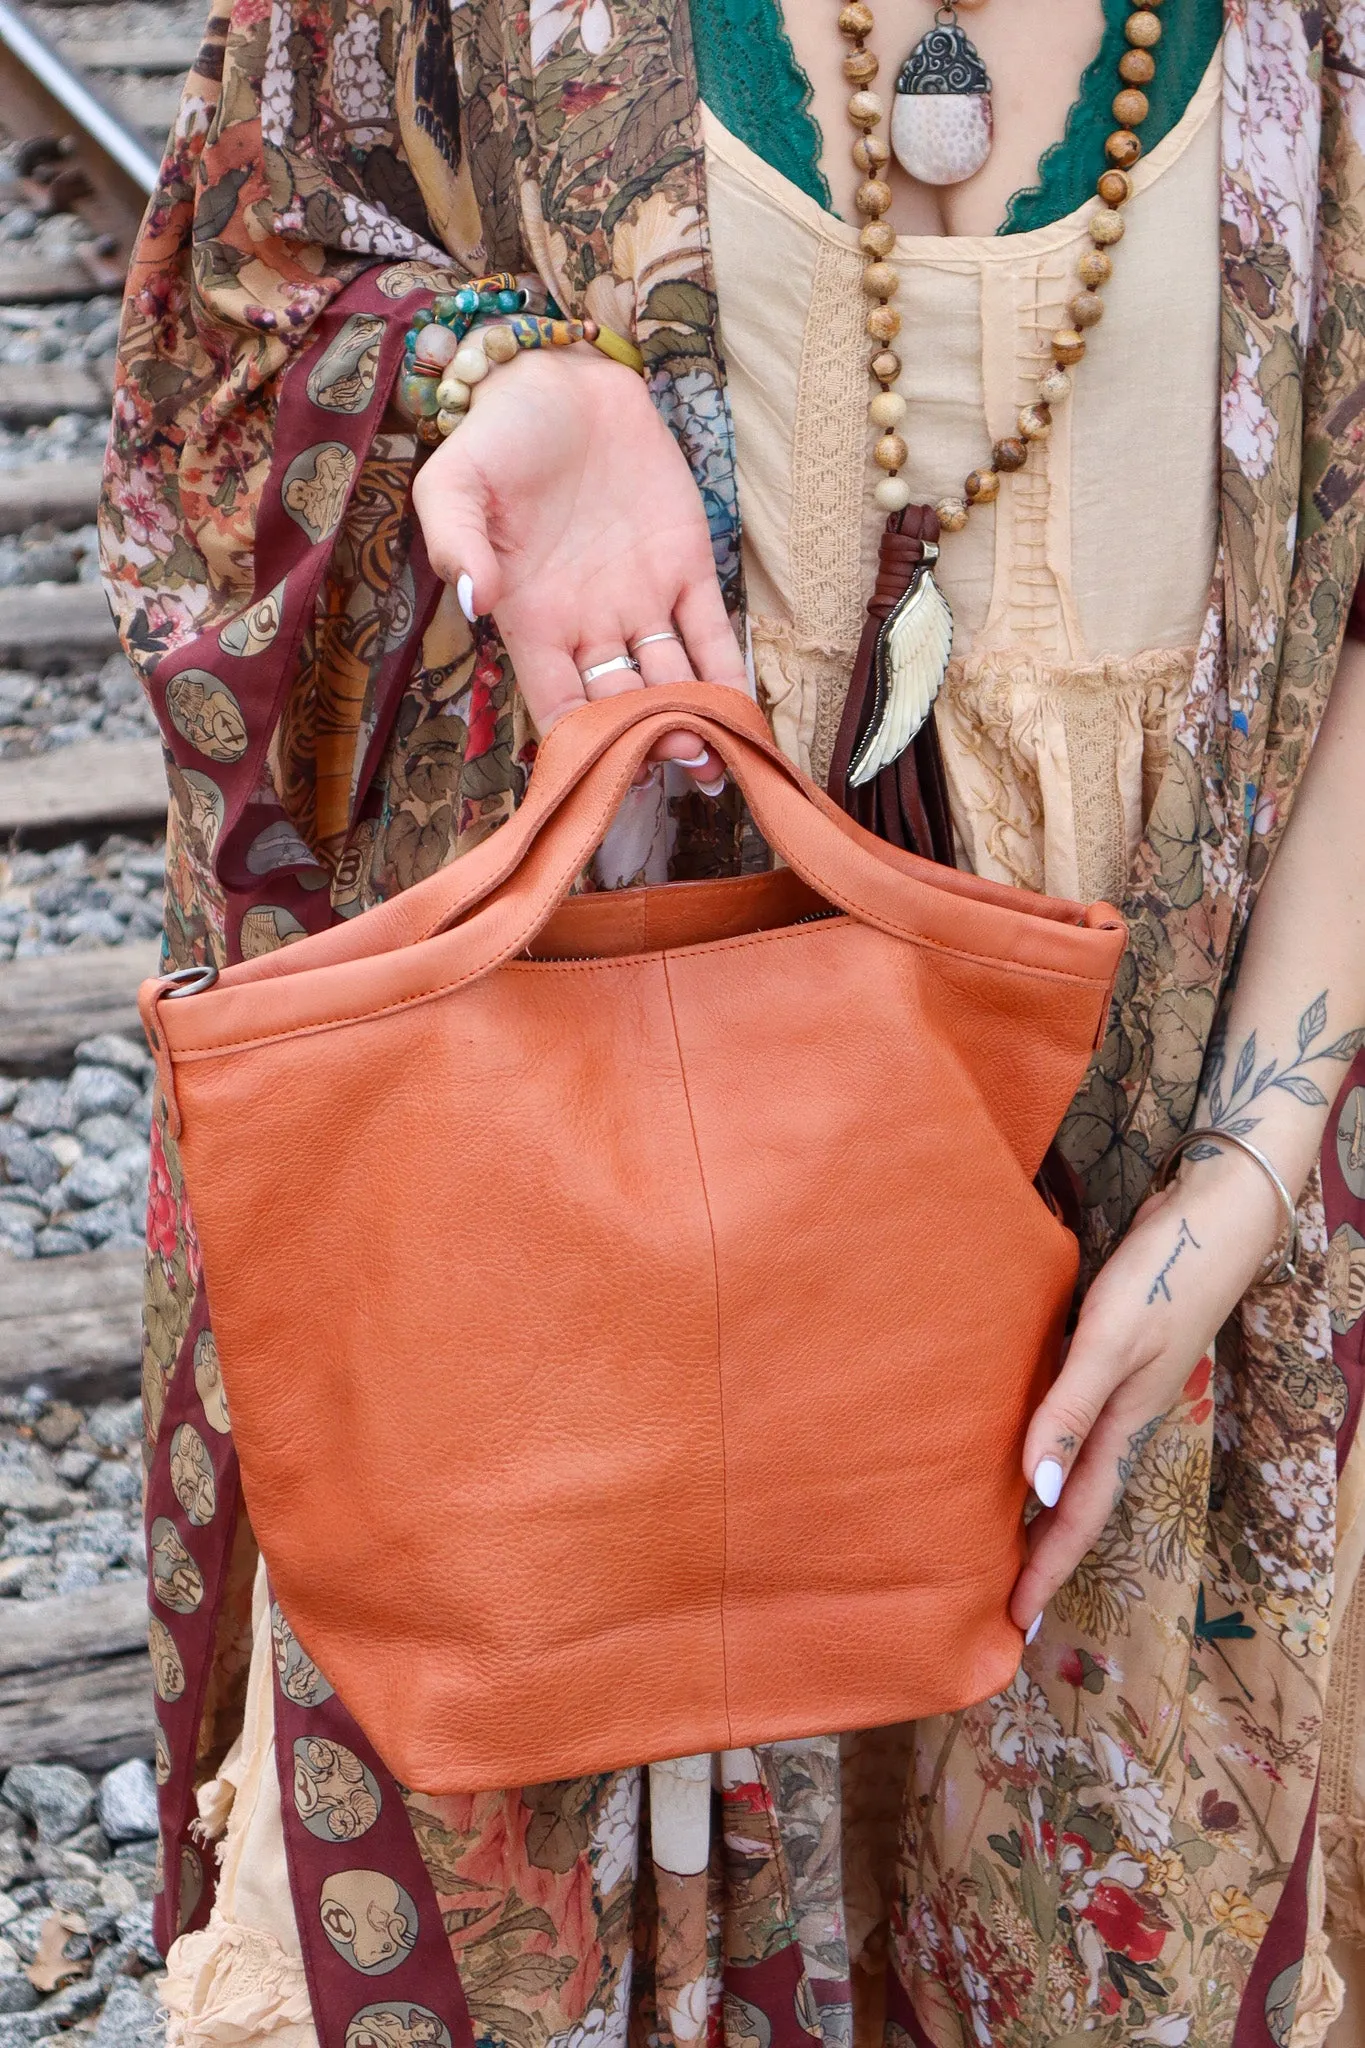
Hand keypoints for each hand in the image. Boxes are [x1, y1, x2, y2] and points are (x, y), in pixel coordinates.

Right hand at [411, 344, 745, 787]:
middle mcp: (589, 626)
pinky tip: (742, 710)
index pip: (559, 706)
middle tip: (684, 760)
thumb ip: (456, 543)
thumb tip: (472, 602)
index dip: (585, 744)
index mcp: (533, 621)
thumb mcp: (454, 482)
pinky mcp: (686, 566)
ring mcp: (640, 600)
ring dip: (695, 721)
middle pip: (624, 705)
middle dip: (652, 740)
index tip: (610, 770)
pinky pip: (712, 631)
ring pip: (671, 680)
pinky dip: (728, 671)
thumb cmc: (497, 435)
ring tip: (719, 755)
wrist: (559, 378)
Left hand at [1010, 1143, 1288, 1633]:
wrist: (1212, 1216)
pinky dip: (1044, 1447)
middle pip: (1076, 1503)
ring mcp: (1119, 1387)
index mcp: (1124, 1425)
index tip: (1012, 1624)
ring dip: (1040, 1505)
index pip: (1077, 1517)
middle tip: (997, 1601)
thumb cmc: (1161, 1275)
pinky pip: (1068, 1420)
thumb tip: (1039, 1491)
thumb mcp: (1110, 1340)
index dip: (1045, 1569)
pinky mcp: (1111, 1354)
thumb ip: (1071, 1410)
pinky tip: (1013, 1442)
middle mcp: (1121, 1416)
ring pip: (1072, 1464)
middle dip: (1040, 1554)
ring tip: (996, 1537)